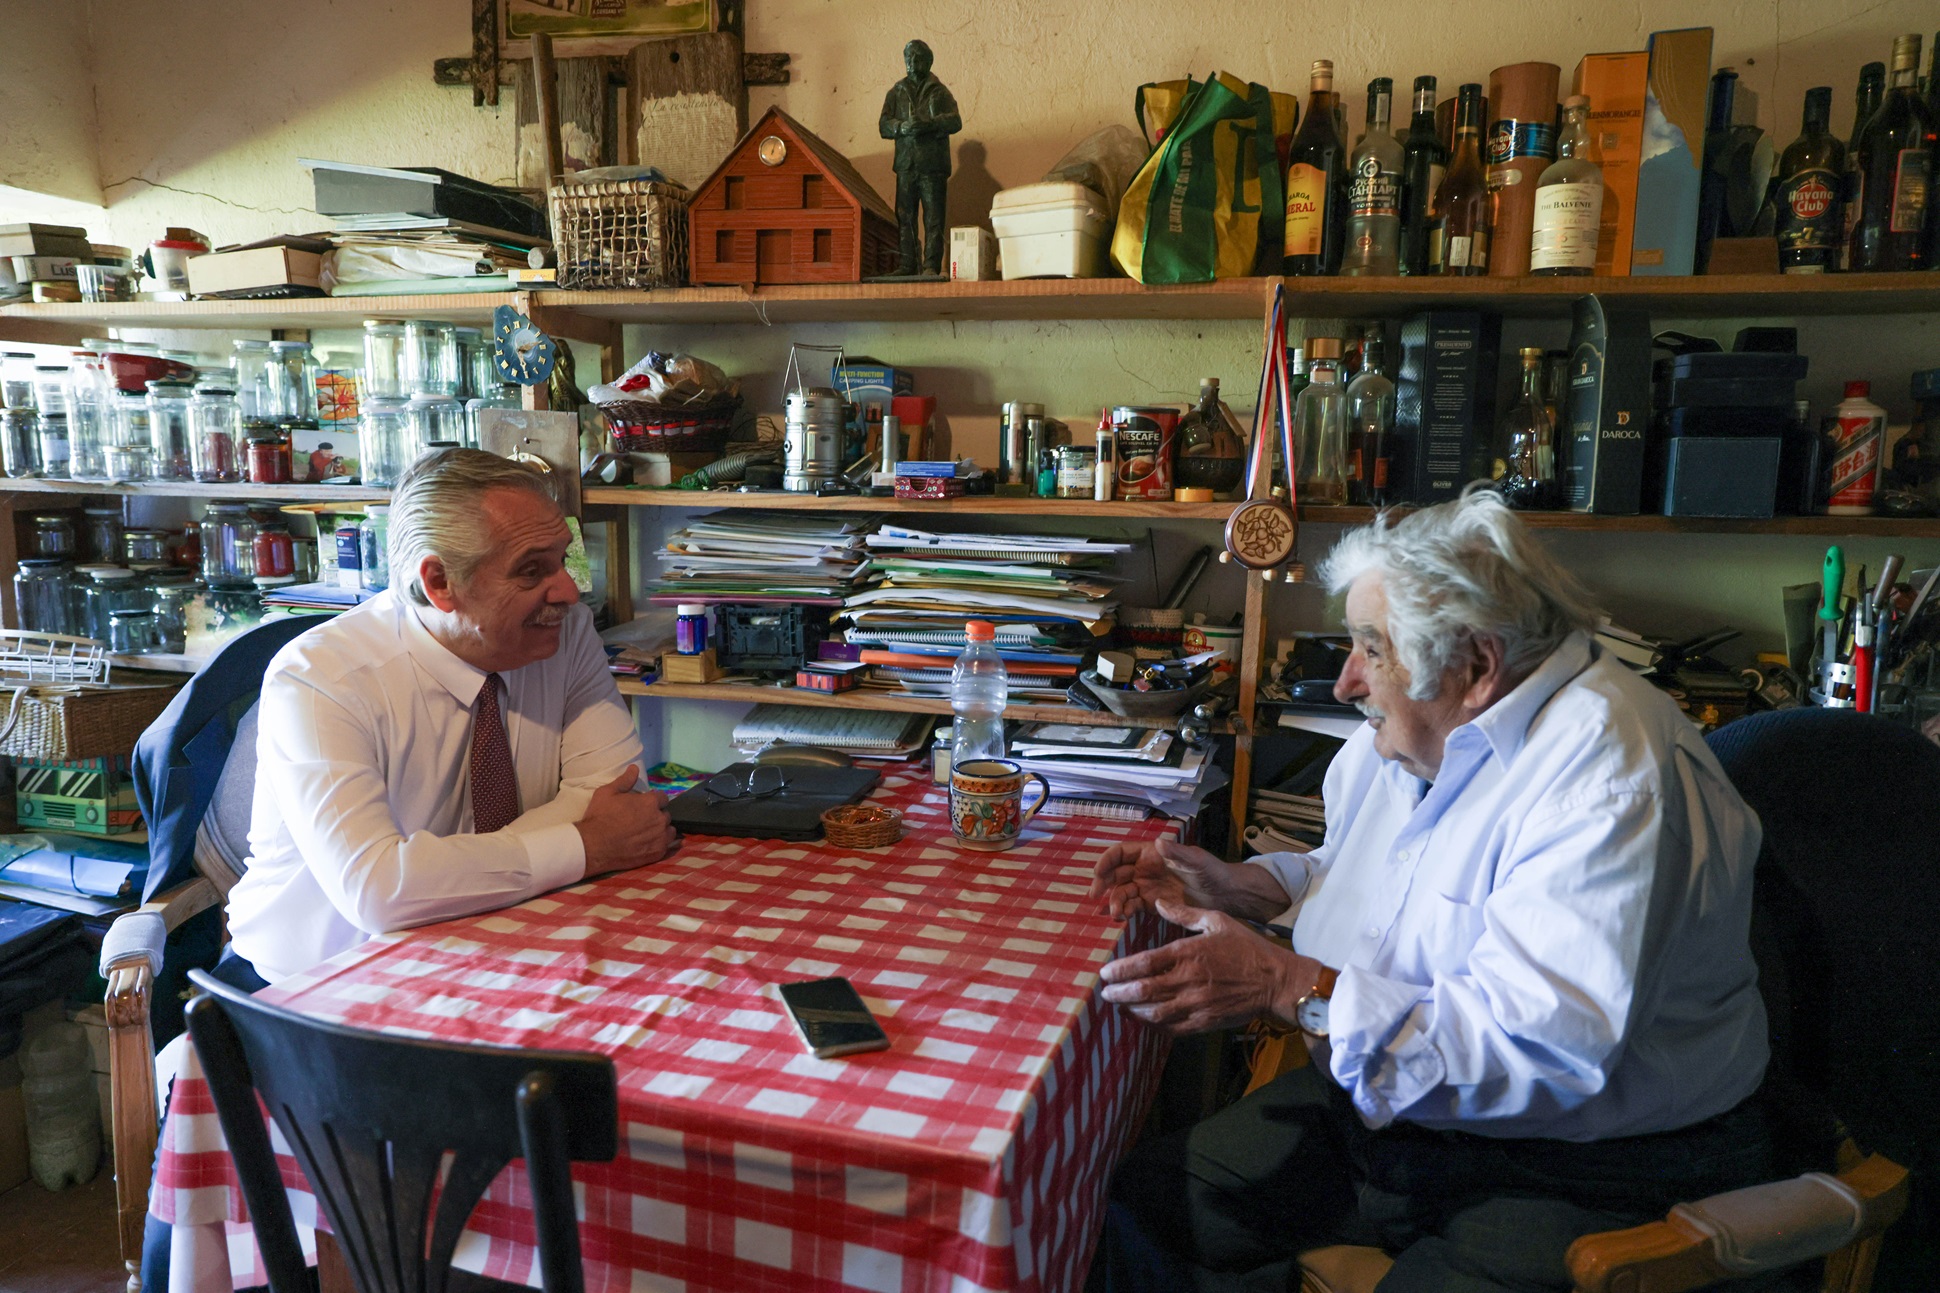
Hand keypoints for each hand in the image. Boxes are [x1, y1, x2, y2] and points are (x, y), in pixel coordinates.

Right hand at [575, 767, 673, 877]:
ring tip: (648, 833)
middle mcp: (659, 819)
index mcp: (650, 802)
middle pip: (665, 815)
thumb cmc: (599, 817)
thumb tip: (635, 768)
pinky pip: (668, 847)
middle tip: (643, 820)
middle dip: (657, 815)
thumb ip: (625, 780)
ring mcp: (660, 838)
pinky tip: (651, 844)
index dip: (653, 801)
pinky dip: (662, 844)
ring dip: (662, 830)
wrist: (593, 846)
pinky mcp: (657, 853)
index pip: (662, 798)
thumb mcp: (607, 793)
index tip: (644, 806)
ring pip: (669, 831)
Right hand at [1089, 838, 1231, 919]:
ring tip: (1116, 914)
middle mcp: (1145, 869)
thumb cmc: (1212, 871)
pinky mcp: (1153, 904)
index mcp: (1152, 853)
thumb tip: (1158, 842)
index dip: (1106, 861)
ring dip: (1115, 901)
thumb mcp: (1196, 860)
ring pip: (1122, 892)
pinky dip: (1125, 911)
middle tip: (1094, 896)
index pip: (1121, 853)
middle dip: (1103, 883)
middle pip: (1115, 873)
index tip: (1097, 873)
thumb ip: (1177, 852)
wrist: (1224, 894)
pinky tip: (1123, 918)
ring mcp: (1148, 887)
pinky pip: (1132, 906)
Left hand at [1098, 900, 1323, 1034]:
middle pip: (1144, 991)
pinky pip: (1172, 1029)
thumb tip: (1159, 901)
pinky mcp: (1205, 1022)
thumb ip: (1185, 912)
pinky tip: (1144, 1020)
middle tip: (1105, 993)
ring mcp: (1197, 1004)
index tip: (1105, 973)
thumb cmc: (1247, 947)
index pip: (1145, 963)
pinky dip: (1154, 1026)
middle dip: (1119, 994)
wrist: (1276, 981)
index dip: (1121, 970)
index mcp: (1189, 952)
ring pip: (1154, 1013)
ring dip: (1132, 1011)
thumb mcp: (1217, 920)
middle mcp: (1189, 980)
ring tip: (1119, 1006)